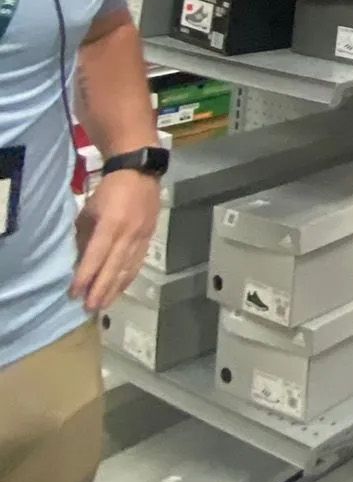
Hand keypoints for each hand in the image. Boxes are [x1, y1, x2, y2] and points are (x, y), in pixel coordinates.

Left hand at [72, 170, 159, 312]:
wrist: (140, 172)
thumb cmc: (109, 189)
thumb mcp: (89, 209)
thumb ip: (84, 235)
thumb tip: (78, 260)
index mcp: (111, 224)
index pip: (96, 256)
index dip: (85, 276)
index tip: (74, 294)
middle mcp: (128, 233)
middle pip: (114, 267)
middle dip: (101, 289)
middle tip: (90, 308)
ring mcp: (142, 236)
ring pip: (128, 268)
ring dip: (115, 288)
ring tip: (103, 305)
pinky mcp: (150, 237)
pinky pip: (138, 262)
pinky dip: (127, 278)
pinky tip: (120, 289)